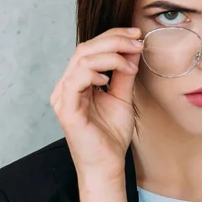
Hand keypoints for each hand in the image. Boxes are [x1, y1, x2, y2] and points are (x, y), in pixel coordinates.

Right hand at [49, 26, 143, 182]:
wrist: (107, 165)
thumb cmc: (111, 136)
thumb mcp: (122, 97)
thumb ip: (124, 74)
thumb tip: (133, 49)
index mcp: (78, 81)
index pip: (91, 49)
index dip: (113, 37)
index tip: (137, 35)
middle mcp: (67, 86)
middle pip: (85, 49)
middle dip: (113, 40)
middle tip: (137, 41)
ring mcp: (63, 96)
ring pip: (80, 60)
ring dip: (109, 56)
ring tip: (130, 63)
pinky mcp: (66, 109)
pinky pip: (75, 80)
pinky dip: (94, 73)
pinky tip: (109, 79)